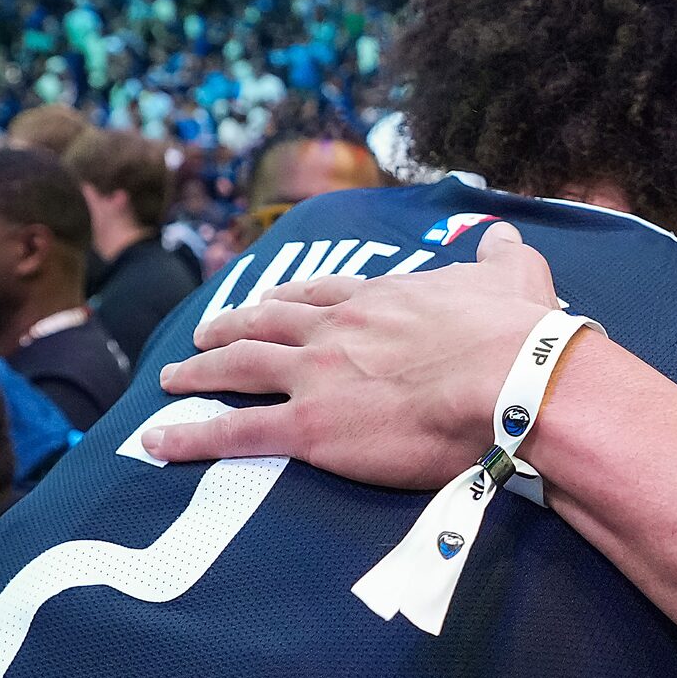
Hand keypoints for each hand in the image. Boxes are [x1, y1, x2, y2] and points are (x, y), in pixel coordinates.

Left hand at [141, 221, 560, 483]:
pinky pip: (237, 430)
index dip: (288, 298)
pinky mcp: (310, 426)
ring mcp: (317, 375)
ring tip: (172, 378)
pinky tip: (159, 442)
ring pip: (241, 366)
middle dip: (230, 326)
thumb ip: (500, 255)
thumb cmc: (517, 334)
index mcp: (380, 297)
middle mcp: (337, 328)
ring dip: (201, 370)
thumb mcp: (514, 274)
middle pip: (268, 322)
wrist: (509, 378)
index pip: (320, 293)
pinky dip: (192, 436)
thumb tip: (499, 235)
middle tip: (203, 335)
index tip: (267, 301)